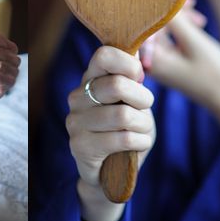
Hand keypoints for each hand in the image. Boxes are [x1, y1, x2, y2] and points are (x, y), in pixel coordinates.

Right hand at [68, 46, 154, 219]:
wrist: (112, 169)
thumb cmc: (127, 128)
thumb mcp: (133, 99)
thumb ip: (131, 77)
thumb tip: (135, 51)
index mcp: (89, 79)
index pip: (103, 56)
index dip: (129, 64)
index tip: (139, 78)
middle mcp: (77, 98)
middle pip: (117, 85)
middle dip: (143, 99)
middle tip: (143, 110)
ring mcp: (75, 122)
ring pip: (123, 115)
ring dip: (143, 125)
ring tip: (141, 130)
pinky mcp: (80, 146)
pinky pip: (123, 138)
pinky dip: (140, 141)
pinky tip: (138, 144)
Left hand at [140, 0, 219, 132]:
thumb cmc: (214, 73)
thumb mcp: (194, 42)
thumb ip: (175, 20)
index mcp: (150, 60)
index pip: (141, 23)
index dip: (158, 6)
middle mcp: (149, 62)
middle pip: (150, 25)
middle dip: (170, 12)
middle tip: (192, 4)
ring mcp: (160, 62)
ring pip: (162, 30)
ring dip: (179, 20)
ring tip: (200, 18)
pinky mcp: (170, 62)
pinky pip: (169, 38)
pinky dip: (182, 30)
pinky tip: (198, 24)